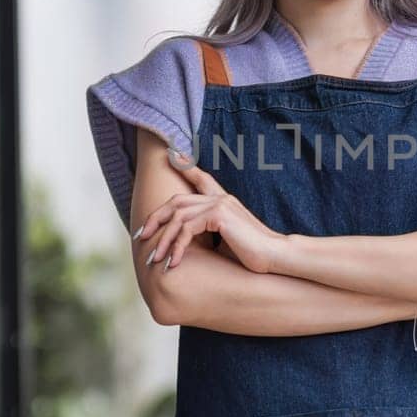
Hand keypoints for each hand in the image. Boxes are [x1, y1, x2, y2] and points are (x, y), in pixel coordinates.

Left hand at [133, 155, 284, 274]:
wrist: (275, 256)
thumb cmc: (254, 254)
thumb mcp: (229, 240)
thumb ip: (211, 234)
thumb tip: (190, 242)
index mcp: (224, 201)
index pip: (201, 177)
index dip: (184, 165)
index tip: (170, 154)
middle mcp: (220, 197)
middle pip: (177, 201)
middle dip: (156, 219)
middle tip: (141, 236)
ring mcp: (219, 204)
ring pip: (178, 217)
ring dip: (163, 240)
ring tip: (155, 259)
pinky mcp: (219, 215)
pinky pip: (187, 229)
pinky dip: (177, 247)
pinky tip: (173, 263)